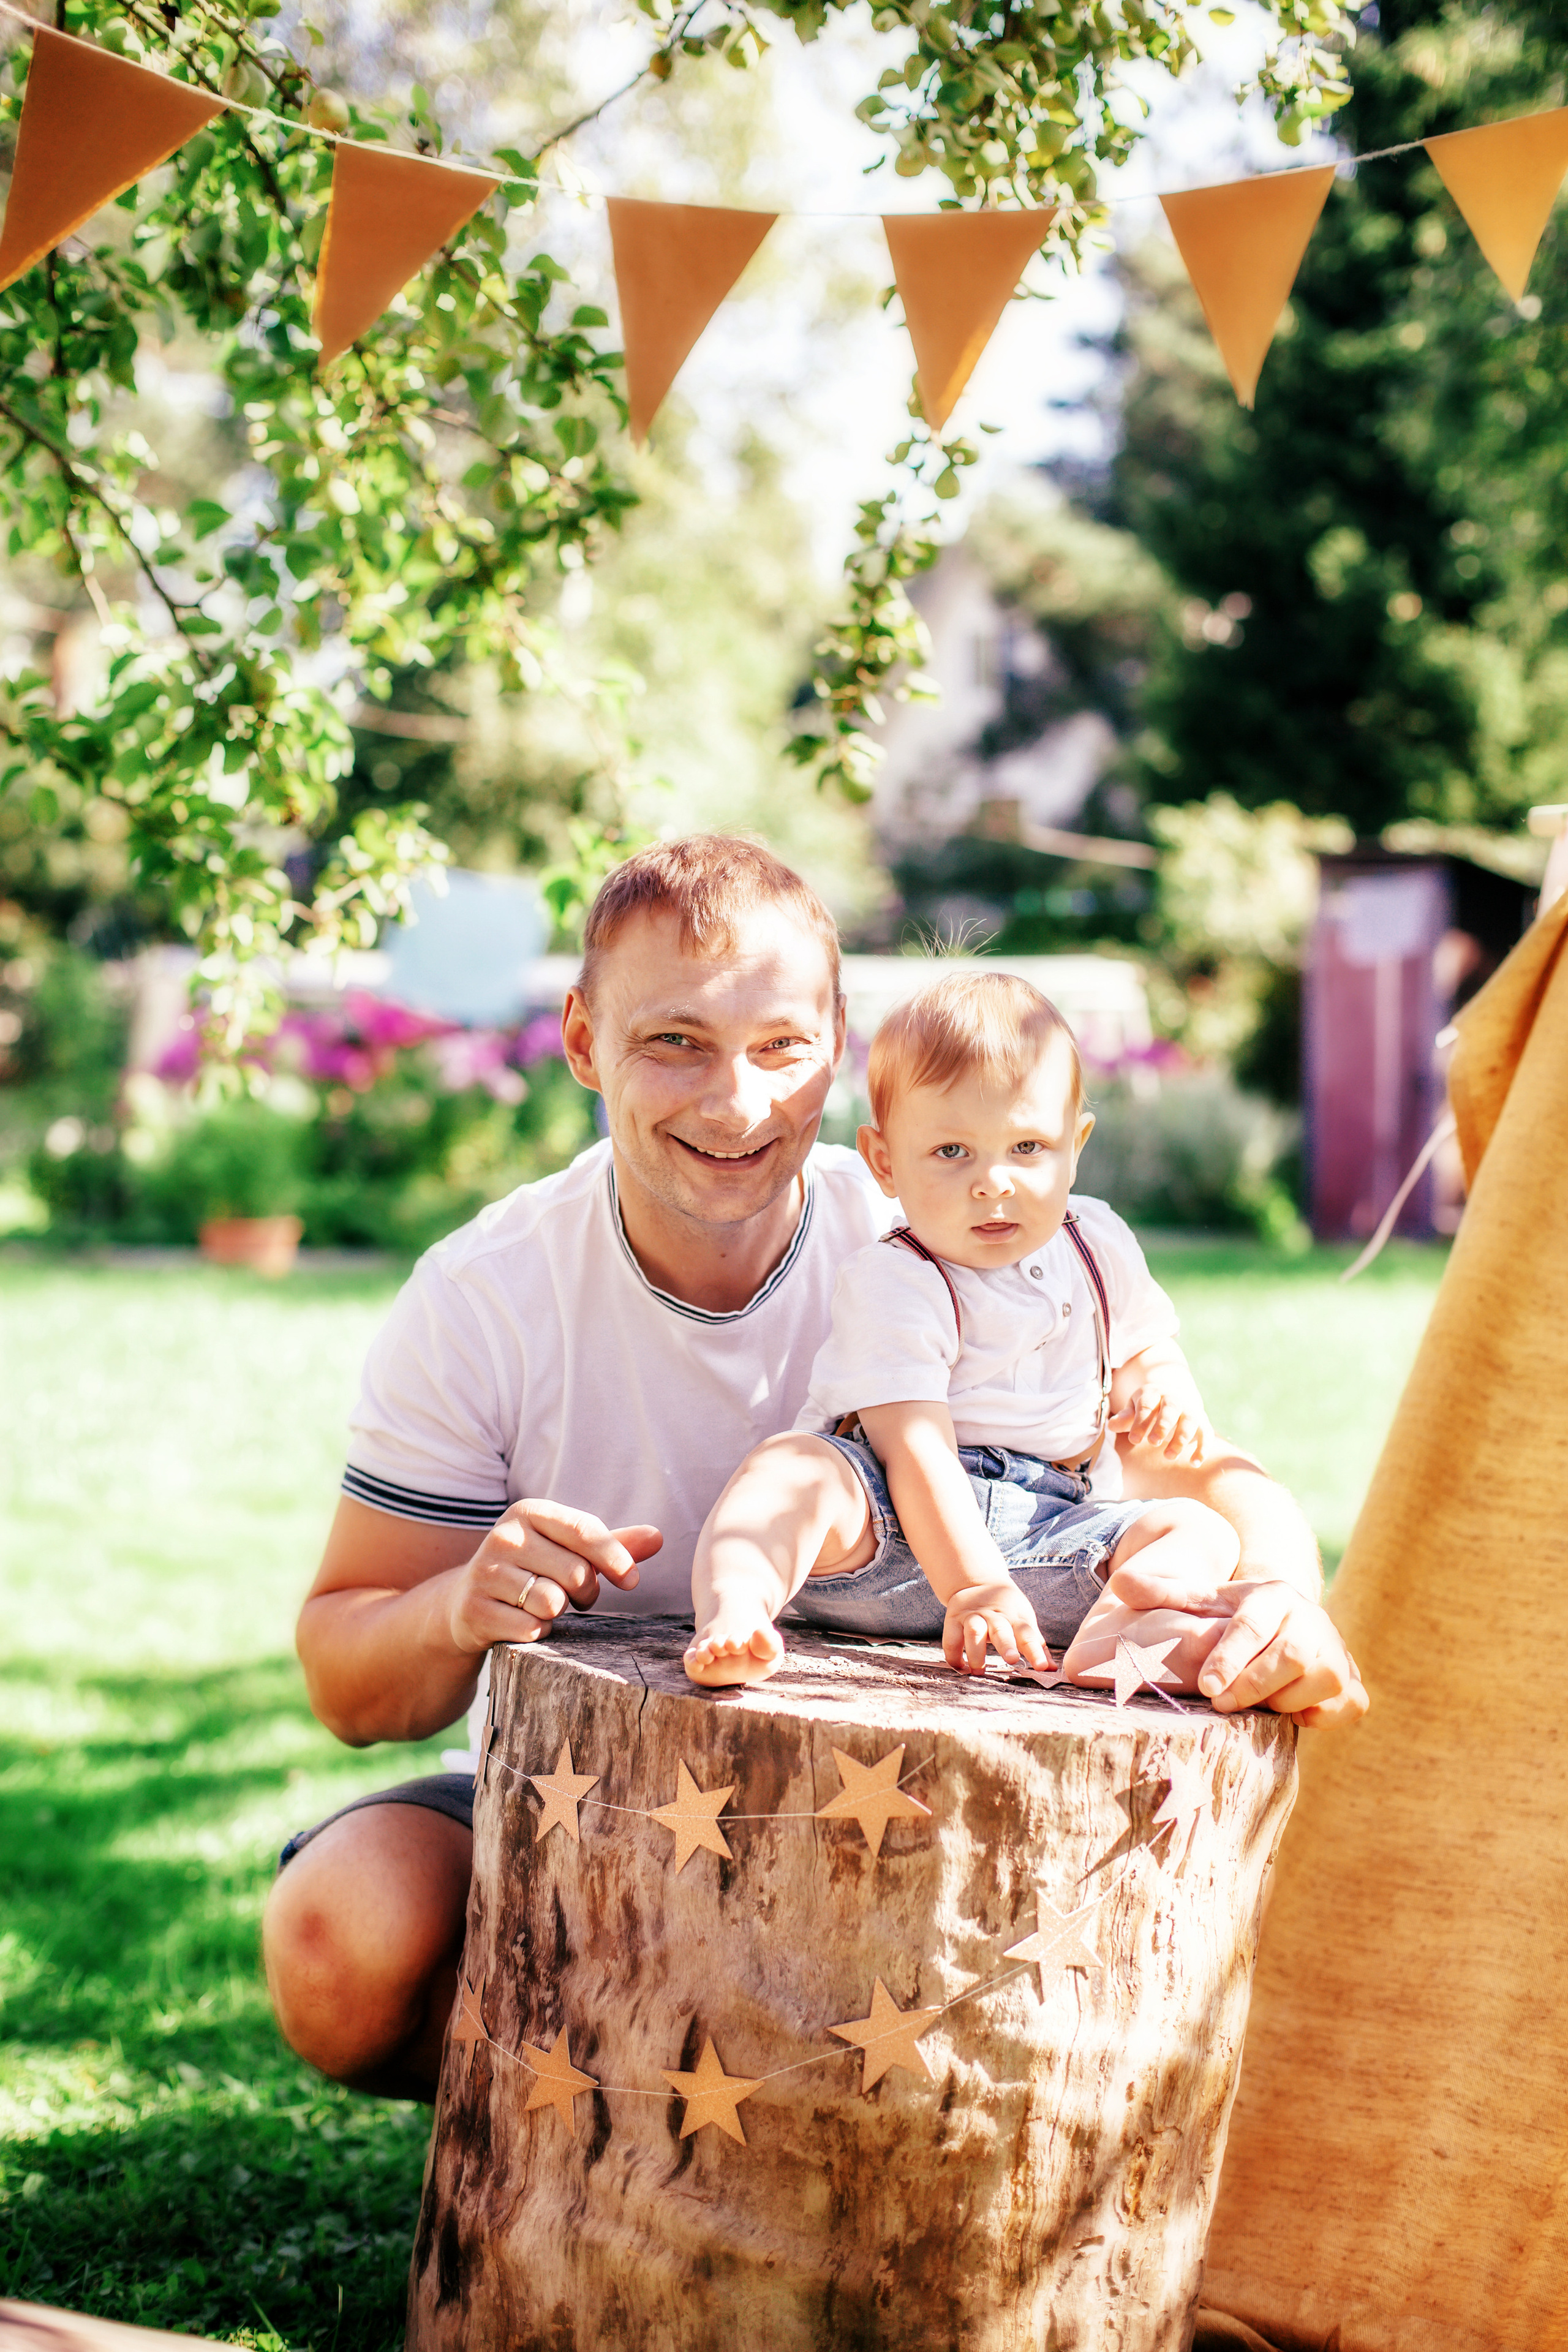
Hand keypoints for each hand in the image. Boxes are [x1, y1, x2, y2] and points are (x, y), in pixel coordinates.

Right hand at [446, 1501, 662, 1653]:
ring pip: (552, 1602)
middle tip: (576, 1598)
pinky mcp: (475, 1608)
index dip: (615, 1557)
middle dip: (585, 1592)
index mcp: (529, 1512)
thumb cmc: (532, 1571)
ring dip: (559, 1613)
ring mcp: (485, 1572)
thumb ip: (612, 1544)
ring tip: (547, 1607)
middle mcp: (504, 1536)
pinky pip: (530, 1628)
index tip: (632, 1581)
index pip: (585, 1530)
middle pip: (574, 1572)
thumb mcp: (568, 1551)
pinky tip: (524, 1623)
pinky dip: (537, 1632)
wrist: (466, 1602)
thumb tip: (658, 1537)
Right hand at [941, 1579, 1050, 1675]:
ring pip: (973, 1631)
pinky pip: (950, 1638)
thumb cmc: (1006, 1609)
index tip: (1043, 1667)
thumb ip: (1036, 1645)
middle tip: (1012, 1659)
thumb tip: (1053, 1669)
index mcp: (1015, 1617)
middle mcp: (994, 1616)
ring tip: (979, 1671)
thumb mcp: (1024, 1620)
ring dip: (976, 1651)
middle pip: (1001, 1629)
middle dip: (1006, 1644)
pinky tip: (960, 1668)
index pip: (1028, 1634)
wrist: (977, 1583)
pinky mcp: (954, 1619)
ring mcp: (972, 1616)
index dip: (1035, 1651)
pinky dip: (953, 1655)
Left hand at [1103, 1558, 1366, 1725]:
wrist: (1290, 1625)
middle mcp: (1311, 1620)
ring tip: (1258, 1702)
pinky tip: (1294, 1712)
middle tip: (1220, 1701)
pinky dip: (1320, 1716)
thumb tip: (1121, 1583)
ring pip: (1319, 1682)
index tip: (1206, 1686)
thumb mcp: (1204, 1602)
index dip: (1229, 1658)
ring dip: (1283, 1700)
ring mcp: (1338, 1651)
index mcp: (1272, 1596)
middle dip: (1252, 1685)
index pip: (1250, 1625)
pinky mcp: (1352, 1683)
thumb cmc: (1239, 1619)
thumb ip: (1164, 1594)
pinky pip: (1345, 1705)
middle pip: (1290, 1656)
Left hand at [1108, 1386, 1206, 1464]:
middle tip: (1153, 1443)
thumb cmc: (1147, 1407)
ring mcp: (1190, 1410)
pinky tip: (1194, 1463)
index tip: (1134, 1440)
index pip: (1146, 1406)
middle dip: (1163, 1425)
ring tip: (1169, 1456)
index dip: (1140, 1422)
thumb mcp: (1133, 1408)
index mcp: (1153, 1394)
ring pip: (1190, 1420)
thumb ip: (1124, 1418)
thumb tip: (1111, 1425)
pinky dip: (1202, 1448)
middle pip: (1171, 1409)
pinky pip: (1206, 1433)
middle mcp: (1173, 1399)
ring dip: (1181, 1438)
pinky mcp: (1202, 1422)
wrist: (1173, 1396)